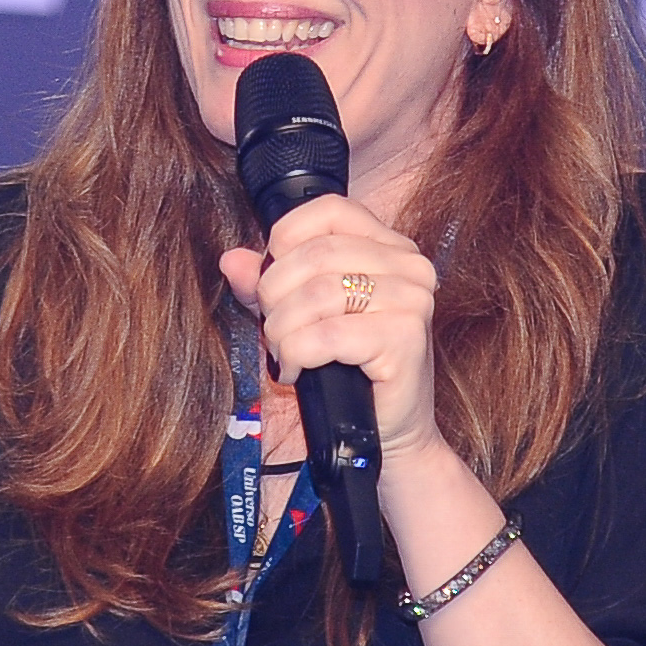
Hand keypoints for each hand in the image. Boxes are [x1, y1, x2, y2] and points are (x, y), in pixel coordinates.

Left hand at [222, 192, 447, 476]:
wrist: (388, 436)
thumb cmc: (347, 373)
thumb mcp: (299, 318)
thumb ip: (267, 285)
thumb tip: (232, 260)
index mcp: (389, 247)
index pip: (329, 210)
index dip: (285, 240)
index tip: (272, 282)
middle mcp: (409, 266)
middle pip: (315, 255)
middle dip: (275, 296)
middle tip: (272, 332)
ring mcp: (413, 299)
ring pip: (317, 293)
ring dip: (283, 330)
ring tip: (284, 354)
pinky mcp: (406, 337)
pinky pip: (327, 334)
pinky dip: (298, 354)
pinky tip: (297, 371)